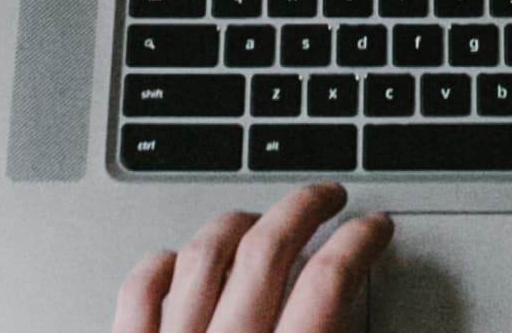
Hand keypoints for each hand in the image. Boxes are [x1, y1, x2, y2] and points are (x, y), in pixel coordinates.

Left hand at [112, 183, 393, 332]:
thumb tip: (354, 314)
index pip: (329, 282)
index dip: (359, 244)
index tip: (374, 228)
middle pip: (267, 252)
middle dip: (304, 210)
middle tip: (327, 196)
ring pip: (203, 258)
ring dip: (238, 227)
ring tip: (260, 218)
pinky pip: (138, 295)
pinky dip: (160, 266)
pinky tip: (178, 259)